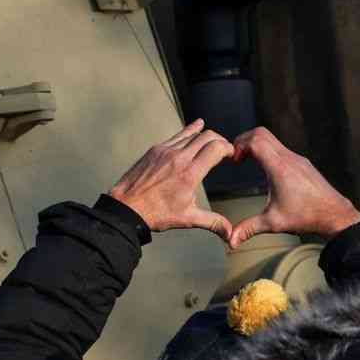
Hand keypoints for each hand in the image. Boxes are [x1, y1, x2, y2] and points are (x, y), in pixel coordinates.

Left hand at [109, 119, 233, 237]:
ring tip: (213, 139)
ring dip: (205, 135)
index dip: (228, 148)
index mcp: (190, 174)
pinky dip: (189, 131)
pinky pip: (177, 135)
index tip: (232, 153)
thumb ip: (212, 222)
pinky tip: (196, 126)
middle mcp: (179, 158)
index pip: (216, 149)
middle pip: (207, 137)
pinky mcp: (155, 150)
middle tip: (225, 148)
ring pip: (192, 133)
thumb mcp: (187, 218)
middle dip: (220, 140)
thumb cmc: (156, 213)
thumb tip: (230, 234)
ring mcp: (166, 151)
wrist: (126, 206)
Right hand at [228, 127, 359, 247]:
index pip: (255, 141)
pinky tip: (264, 168)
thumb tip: (231, 241)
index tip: (234, 160)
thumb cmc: (307, 217)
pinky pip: (280, 147)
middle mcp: (288, 158)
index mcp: (279, 168)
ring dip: (256, 144)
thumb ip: (249, 228)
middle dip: (244, 140)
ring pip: (272, 138)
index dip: (239, 145)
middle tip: (236, 156)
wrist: (335, 215)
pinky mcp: (302, 163)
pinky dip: (267, 150)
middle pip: (261, 133)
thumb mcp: (273, 223)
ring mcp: (297, 158)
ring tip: (247, 160)